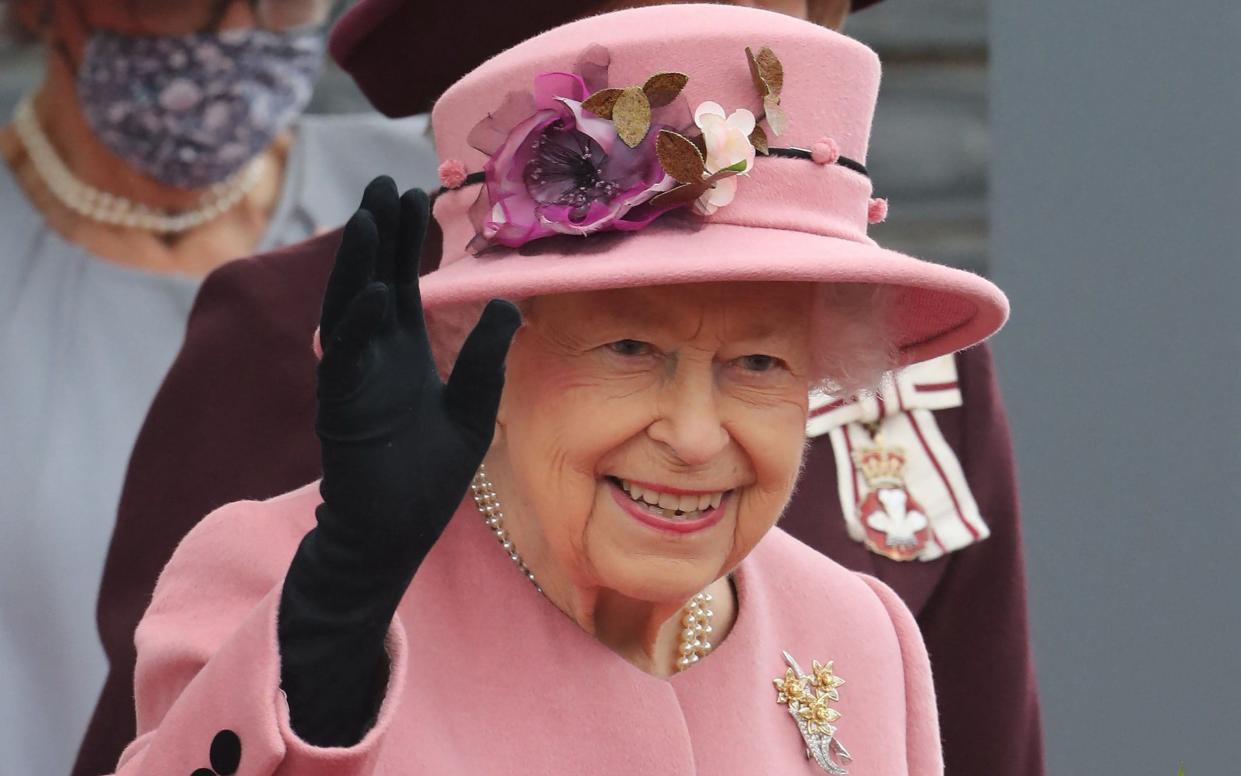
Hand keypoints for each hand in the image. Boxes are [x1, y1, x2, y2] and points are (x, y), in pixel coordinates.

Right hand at [314, 176, 520, 574]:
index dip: (408, 242)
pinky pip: (345, 359)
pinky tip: (376, 292)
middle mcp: (373, 356)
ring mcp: (353, 379)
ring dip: (359, 262)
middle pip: (372, 280)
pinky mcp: (341, 408)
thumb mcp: (471, 408)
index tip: (418, 195)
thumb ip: (484, 358)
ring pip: (349, 307)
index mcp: (401, 352)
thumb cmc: (427, 475)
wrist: (394, 532)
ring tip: (372, 215)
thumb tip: (509, 305)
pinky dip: (358, 325)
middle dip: (378, 233)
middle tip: (385, 182)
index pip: (402, 283)